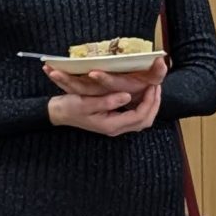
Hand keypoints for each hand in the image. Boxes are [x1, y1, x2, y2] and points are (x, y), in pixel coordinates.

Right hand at [47, 63, 165, 135]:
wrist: (58, 114)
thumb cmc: (70, 107)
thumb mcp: (86, 102)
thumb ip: (108, 101)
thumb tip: (127, 96)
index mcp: (111, 125)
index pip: (139, 116)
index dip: (149, 102)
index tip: (152, 86)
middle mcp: (116, 128)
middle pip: (144, 121)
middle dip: (154, 104)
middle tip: (157, 87)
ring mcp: (115, 126)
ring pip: (141, 120)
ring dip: (150, 105)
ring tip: (153, 89)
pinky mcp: (114, 120)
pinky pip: (134, 116)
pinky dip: (142, 106)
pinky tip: (142, 94)